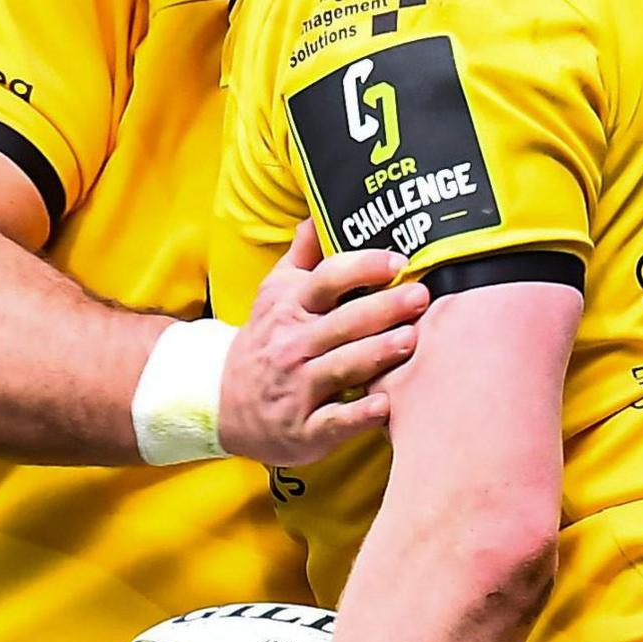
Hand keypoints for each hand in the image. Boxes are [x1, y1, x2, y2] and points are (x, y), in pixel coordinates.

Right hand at [218, 221, 427, 465]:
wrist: (221, 401)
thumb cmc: (264, 340)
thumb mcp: (274, 293)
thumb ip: (302, 256)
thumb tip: (319, 213)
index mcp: (290, 307)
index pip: (326, 279)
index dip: (362, 267)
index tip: (397, 261)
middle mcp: (292, 345)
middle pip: (342, 323)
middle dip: (383, 308)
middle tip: (421, 296)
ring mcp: (297, 388)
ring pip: (342, 367)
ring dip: (377, 354)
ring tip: (411, 340)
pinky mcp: (304, 428)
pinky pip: (334, 421)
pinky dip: (359, 415)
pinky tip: (386, 405)